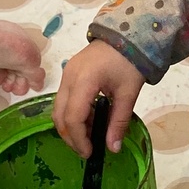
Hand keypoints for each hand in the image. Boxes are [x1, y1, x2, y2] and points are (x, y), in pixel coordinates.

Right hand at [54, 41, 145, 156]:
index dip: (79, 139)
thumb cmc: (130, 61)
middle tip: (86, 150)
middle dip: (70, 136)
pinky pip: (64, 99)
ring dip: (71, 126)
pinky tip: (90, 120)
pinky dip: (73, 113)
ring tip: (90, 136)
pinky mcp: (69, 73)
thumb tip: (112, 148)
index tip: (90, 153)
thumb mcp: (128, 93)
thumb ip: (119, 122)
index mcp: (84, 81)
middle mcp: (69, 77)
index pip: (73, 117)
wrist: (127, 34)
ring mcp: (66, 74)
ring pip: (58, 108)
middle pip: (59, 114)